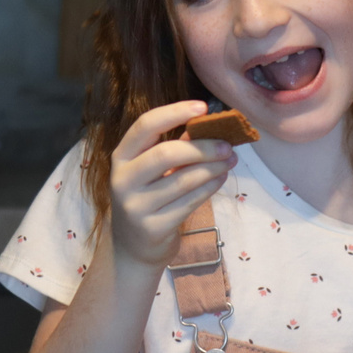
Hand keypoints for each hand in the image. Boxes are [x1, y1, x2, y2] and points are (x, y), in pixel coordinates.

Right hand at [104, 100, 236, 269]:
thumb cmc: (149, 196)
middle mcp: (123, 180)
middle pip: (166, 153)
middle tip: (228, 145)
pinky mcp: (153, 227)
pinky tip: (220, 178)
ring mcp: (136, 206)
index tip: (203, 106)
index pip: (145, 126)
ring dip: (213, 167)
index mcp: (121, 157)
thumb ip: (174, 147)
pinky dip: (210, 187)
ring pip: (183, 180)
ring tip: (230, 160)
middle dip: (203, 147)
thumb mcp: (152, 170)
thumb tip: (210, 124)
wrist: (134, 246)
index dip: (175, 112)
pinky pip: (190, 202)